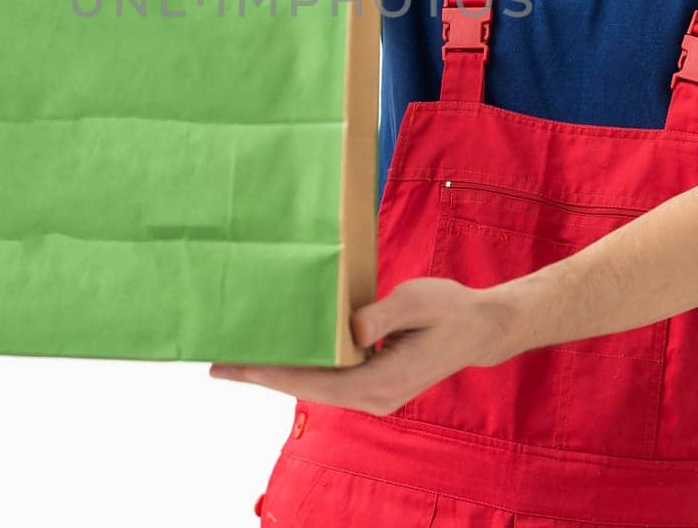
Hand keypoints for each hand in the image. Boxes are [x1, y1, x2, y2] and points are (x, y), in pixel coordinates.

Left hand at [208, 278, 515, 414]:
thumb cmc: (451, 309)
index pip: (316, 381)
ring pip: (315, 386)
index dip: (275, 373)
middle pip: (307, 389)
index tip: (240, 366)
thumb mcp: (418, 300)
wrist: (480, 328)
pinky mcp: (372, 384)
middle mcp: (373, 397)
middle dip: (264, 376)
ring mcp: (372, 394)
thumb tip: (349, 328)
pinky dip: (300, 369)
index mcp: (381, 382)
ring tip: (237, 361)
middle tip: (217, 365)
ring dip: (278, 373)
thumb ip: (382, 314)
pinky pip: (328, 379)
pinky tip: (279, 354)